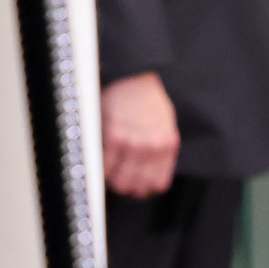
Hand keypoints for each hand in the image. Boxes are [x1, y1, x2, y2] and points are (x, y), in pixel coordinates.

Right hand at [101, 71, 180, 199]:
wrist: (134, 78)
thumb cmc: (149, 101)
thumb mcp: (166, 126)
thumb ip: (162, 150)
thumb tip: (153, 176)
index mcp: (167, 145)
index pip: (157, 184)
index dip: (145, 188)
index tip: (136, 185)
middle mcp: (152, 147)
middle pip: (136, 187)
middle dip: (127, 186)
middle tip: (120, 177)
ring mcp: (133, 143)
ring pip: (120, 181)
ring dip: (113, 180)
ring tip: (110, 170)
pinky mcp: (114, 137)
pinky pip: (104, 167)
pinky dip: (101, 169)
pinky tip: (102, 161)